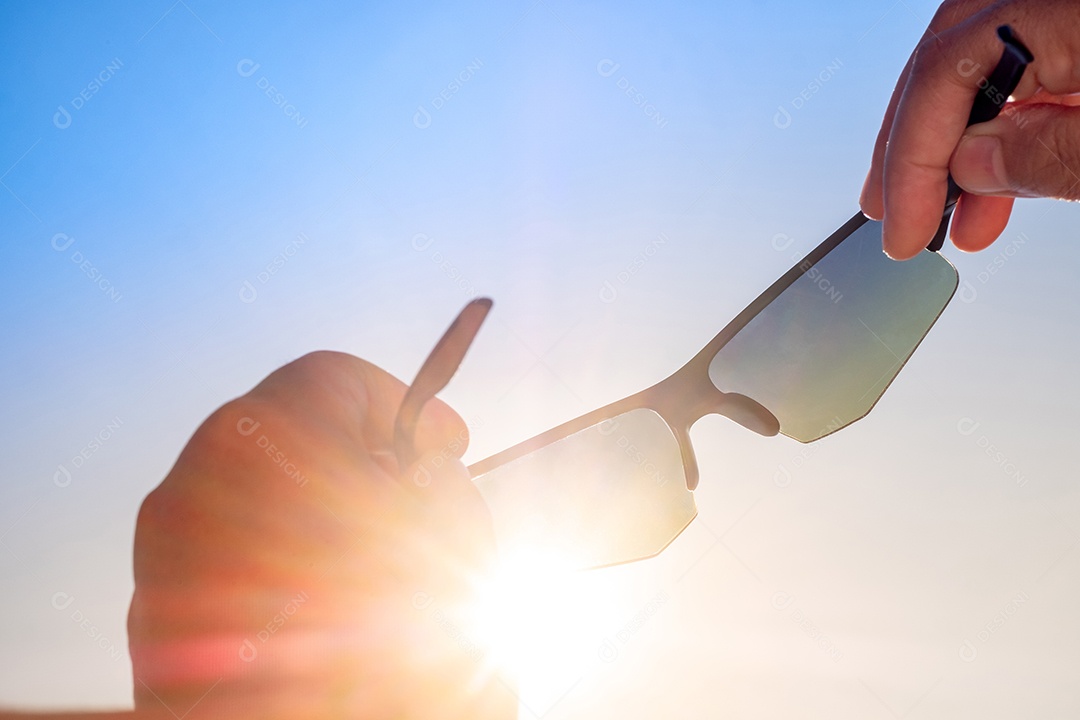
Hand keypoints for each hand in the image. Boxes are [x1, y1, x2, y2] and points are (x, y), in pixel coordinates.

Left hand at [127, 351, 515, 719]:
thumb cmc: (383, 650)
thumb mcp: (453, 536)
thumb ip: (438, 479)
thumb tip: (416, 475)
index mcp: (264, 440)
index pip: (336, 378)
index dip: (404, 403)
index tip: (443, 445)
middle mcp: (195, 484)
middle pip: (289, 435)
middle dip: (363, 464)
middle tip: (415, 504)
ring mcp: (162, 554)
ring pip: (255, 499)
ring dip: (322, 516)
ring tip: (379, 570)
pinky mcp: (151, 620)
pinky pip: (223, 560)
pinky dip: (277, 566)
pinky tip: (328, 613)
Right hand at [860, 0, 1079, 259]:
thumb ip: (1051, 154)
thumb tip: (972, 165)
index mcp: (1066, 10)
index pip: (946, 70)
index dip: (910, 159)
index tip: (902, 226)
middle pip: (948, 57)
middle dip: (912, 146)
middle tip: (892, 212)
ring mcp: (1065, 11)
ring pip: (981, 63)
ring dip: (957, 144)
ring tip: (949, 214)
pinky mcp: (1079, 28)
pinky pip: (1028, 64)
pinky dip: (1006, 124)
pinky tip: (998, 178)